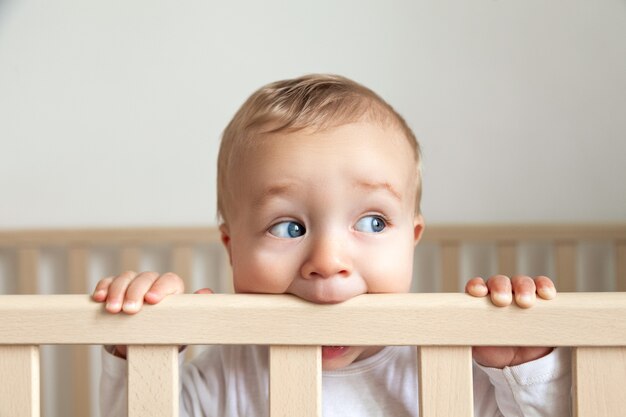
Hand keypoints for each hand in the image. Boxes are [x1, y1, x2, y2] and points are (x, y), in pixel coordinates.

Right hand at [92, 270, 212, 357]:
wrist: (143, 345)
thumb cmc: (165, 334)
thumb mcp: (181, 326)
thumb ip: (195, 309)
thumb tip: (207, 292)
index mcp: (172, 290)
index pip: (169, 280)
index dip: (161, 287)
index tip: (152, 301)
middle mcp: (152, 283)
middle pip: (145, 278)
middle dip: (135, 292)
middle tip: (129, 310)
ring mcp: (132, 285)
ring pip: (126, 278)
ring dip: (117, 291)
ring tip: (112, 309)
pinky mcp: (114, 290)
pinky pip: (108, 282)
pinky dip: (103, 288)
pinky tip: (98, 298)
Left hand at [465, 274, 555, 367]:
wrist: (519, 361)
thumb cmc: (493, 349)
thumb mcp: (478, 346)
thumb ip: (467, 338)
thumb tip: (454, 339)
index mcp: (481, 300)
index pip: (477, 286)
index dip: (477, 286)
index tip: (478, 292)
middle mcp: (500, 292)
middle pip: (499, 281)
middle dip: (500, 288)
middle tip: (501, 301)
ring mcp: (521, 294)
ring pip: (521, 281)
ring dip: (523, 288)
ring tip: (524, 302)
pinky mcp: (542, 300)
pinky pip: (543, 287)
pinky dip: (544, 287)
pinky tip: (546, 295)